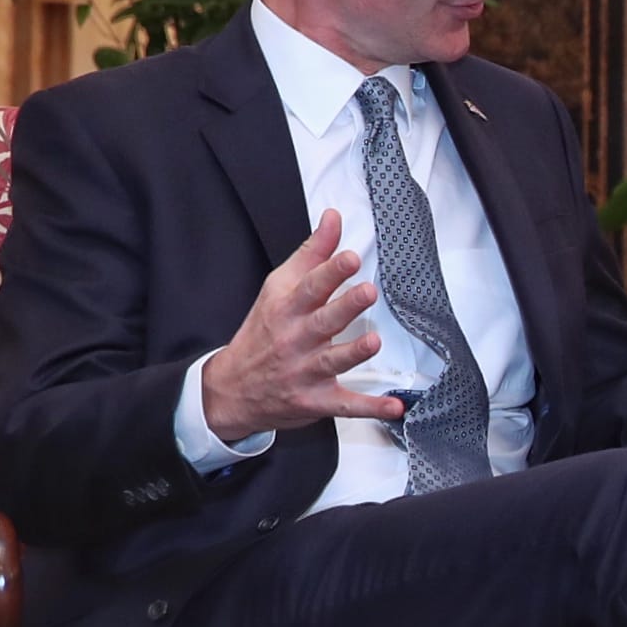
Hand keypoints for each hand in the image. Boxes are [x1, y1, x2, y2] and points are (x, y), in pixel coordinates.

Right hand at [198, 211, 403, 443]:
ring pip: (332, 361)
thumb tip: (333, 217)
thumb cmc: (263, 332)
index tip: (351, 257)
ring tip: (374, 341)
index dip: (331, 271)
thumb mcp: (278, 289)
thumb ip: (310, 255)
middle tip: (368, 291)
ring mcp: (304, 371)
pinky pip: (346, 405)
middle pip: (323, 320)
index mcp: (286, 309)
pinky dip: (370, 408)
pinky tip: (394, 407)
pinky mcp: (316, 400)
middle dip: (345, 306)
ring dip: (354, 352)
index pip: (309, 287)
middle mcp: (295, 339)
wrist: (231, 388)